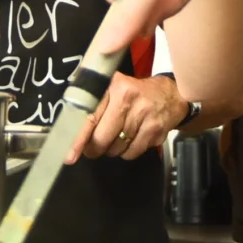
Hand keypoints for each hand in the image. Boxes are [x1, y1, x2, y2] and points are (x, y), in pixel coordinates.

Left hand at [70, 72, 188, 162]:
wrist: (173, 94)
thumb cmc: (135, 93)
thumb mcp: (115, 89)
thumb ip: (95, 106)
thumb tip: (72, 134)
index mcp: (114, 87)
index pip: (90, 116)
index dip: (78, 139)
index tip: (70, 155)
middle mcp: (128, 99)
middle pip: (102, 138)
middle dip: (95, 148)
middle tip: (94, 148)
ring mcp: (144, 116)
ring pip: (116, 148)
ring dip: (112, 149)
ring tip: (118, 136)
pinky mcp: (156, 131)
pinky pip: (132, 153)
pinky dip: (128, 151)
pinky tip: (132, 139)